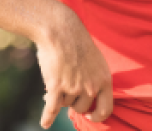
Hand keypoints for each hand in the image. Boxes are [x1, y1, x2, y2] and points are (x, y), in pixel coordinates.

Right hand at [35, 8, 112, 128]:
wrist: (62, 31)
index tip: (89, 116)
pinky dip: (47, 118)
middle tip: (66, 88)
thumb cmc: (77, 45)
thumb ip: (91, 82)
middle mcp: (91, 86)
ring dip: (60, 95)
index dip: (97, 116)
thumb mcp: (94, 63)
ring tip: (57, 77)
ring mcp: (74, 87)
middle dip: (73, 101)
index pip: (106, 109)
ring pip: (65, 104)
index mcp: (105, 80)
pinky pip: (51, 109)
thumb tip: (80, 102)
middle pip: (81, 108)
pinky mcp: (57, 86)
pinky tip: (45, 124)